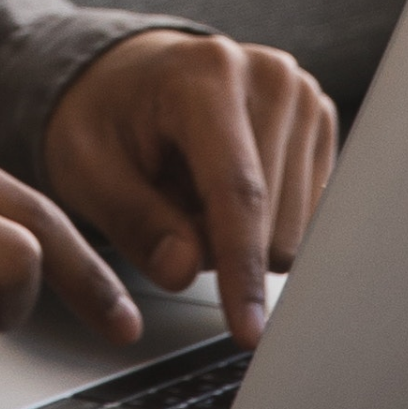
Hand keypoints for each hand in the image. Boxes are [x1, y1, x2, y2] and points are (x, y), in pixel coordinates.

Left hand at [42, 30, 336, 347]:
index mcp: (206, 77)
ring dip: (241, 235)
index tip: (247, 332)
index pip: (239, 192)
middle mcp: (269, 78)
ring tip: (194, 189)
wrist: (130, 78)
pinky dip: (264, 222)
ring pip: (296, 227)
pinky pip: (308, 215)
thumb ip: (133, 221)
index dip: (242, 269)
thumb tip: (183, 271)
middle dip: (219, 245)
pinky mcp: (322, 121)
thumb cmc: (102, 120)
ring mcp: (304, 96)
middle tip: (168, 206)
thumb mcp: (85, 169)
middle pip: (271, 219)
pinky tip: (225, 187)